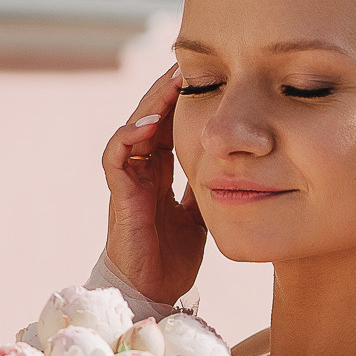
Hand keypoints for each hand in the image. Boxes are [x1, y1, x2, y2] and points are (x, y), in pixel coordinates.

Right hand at [102, 66, 206, 306]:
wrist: (153, 291)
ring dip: (151, 104)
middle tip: (189, 64)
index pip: (169, 124)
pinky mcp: (119, 195)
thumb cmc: (173, 256)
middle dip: (167, 91)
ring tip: (172, 82)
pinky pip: (116, 156)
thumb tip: (240, 165)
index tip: (207, 77)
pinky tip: (149, 124)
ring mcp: (128, 180)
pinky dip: (129, 136)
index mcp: (161, 171)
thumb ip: (210, 187)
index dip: (183, 101)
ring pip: (133, 128)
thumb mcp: (203, 213)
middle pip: (150, 117)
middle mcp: (142, 169)